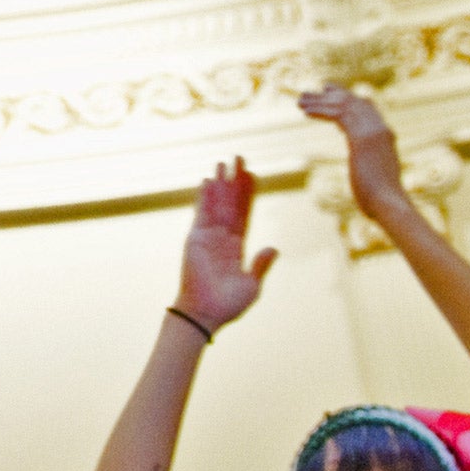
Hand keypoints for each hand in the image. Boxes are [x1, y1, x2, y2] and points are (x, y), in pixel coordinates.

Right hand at [175, 159, 276, 332]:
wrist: (205, 314)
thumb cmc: (228, 305)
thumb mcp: (252, 284)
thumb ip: (261, 264)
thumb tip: (274, 248)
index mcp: (237, 246)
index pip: (245, 213)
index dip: (249, 194)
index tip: (253, 174)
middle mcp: (222, 237)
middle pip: (231, 202)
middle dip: (235, 179)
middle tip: (239, 156)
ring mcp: (208, 236)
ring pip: (217, 203)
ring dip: (220, 182)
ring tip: (223, 161)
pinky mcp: (195, 239)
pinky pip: (201, 213)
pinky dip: (205, 197)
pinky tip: (209, 180)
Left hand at [299, 84, 406, 221]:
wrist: (389, 203)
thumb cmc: (380, 199)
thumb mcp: (373, 176)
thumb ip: (368, 168)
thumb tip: (367, 177)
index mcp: (384, 137)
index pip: (367, 110)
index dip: (349, 100)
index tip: (332, 94)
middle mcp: (380, 130)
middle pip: (355, 102)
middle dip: (334, 94)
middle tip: (315, 88)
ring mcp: (373, 132)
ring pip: (344, 106)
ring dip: (320, 102)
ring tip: (301, 100)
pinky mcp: (362, 138)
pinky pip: (338, 116)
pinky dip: (321, 111)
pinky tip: (305, 111)